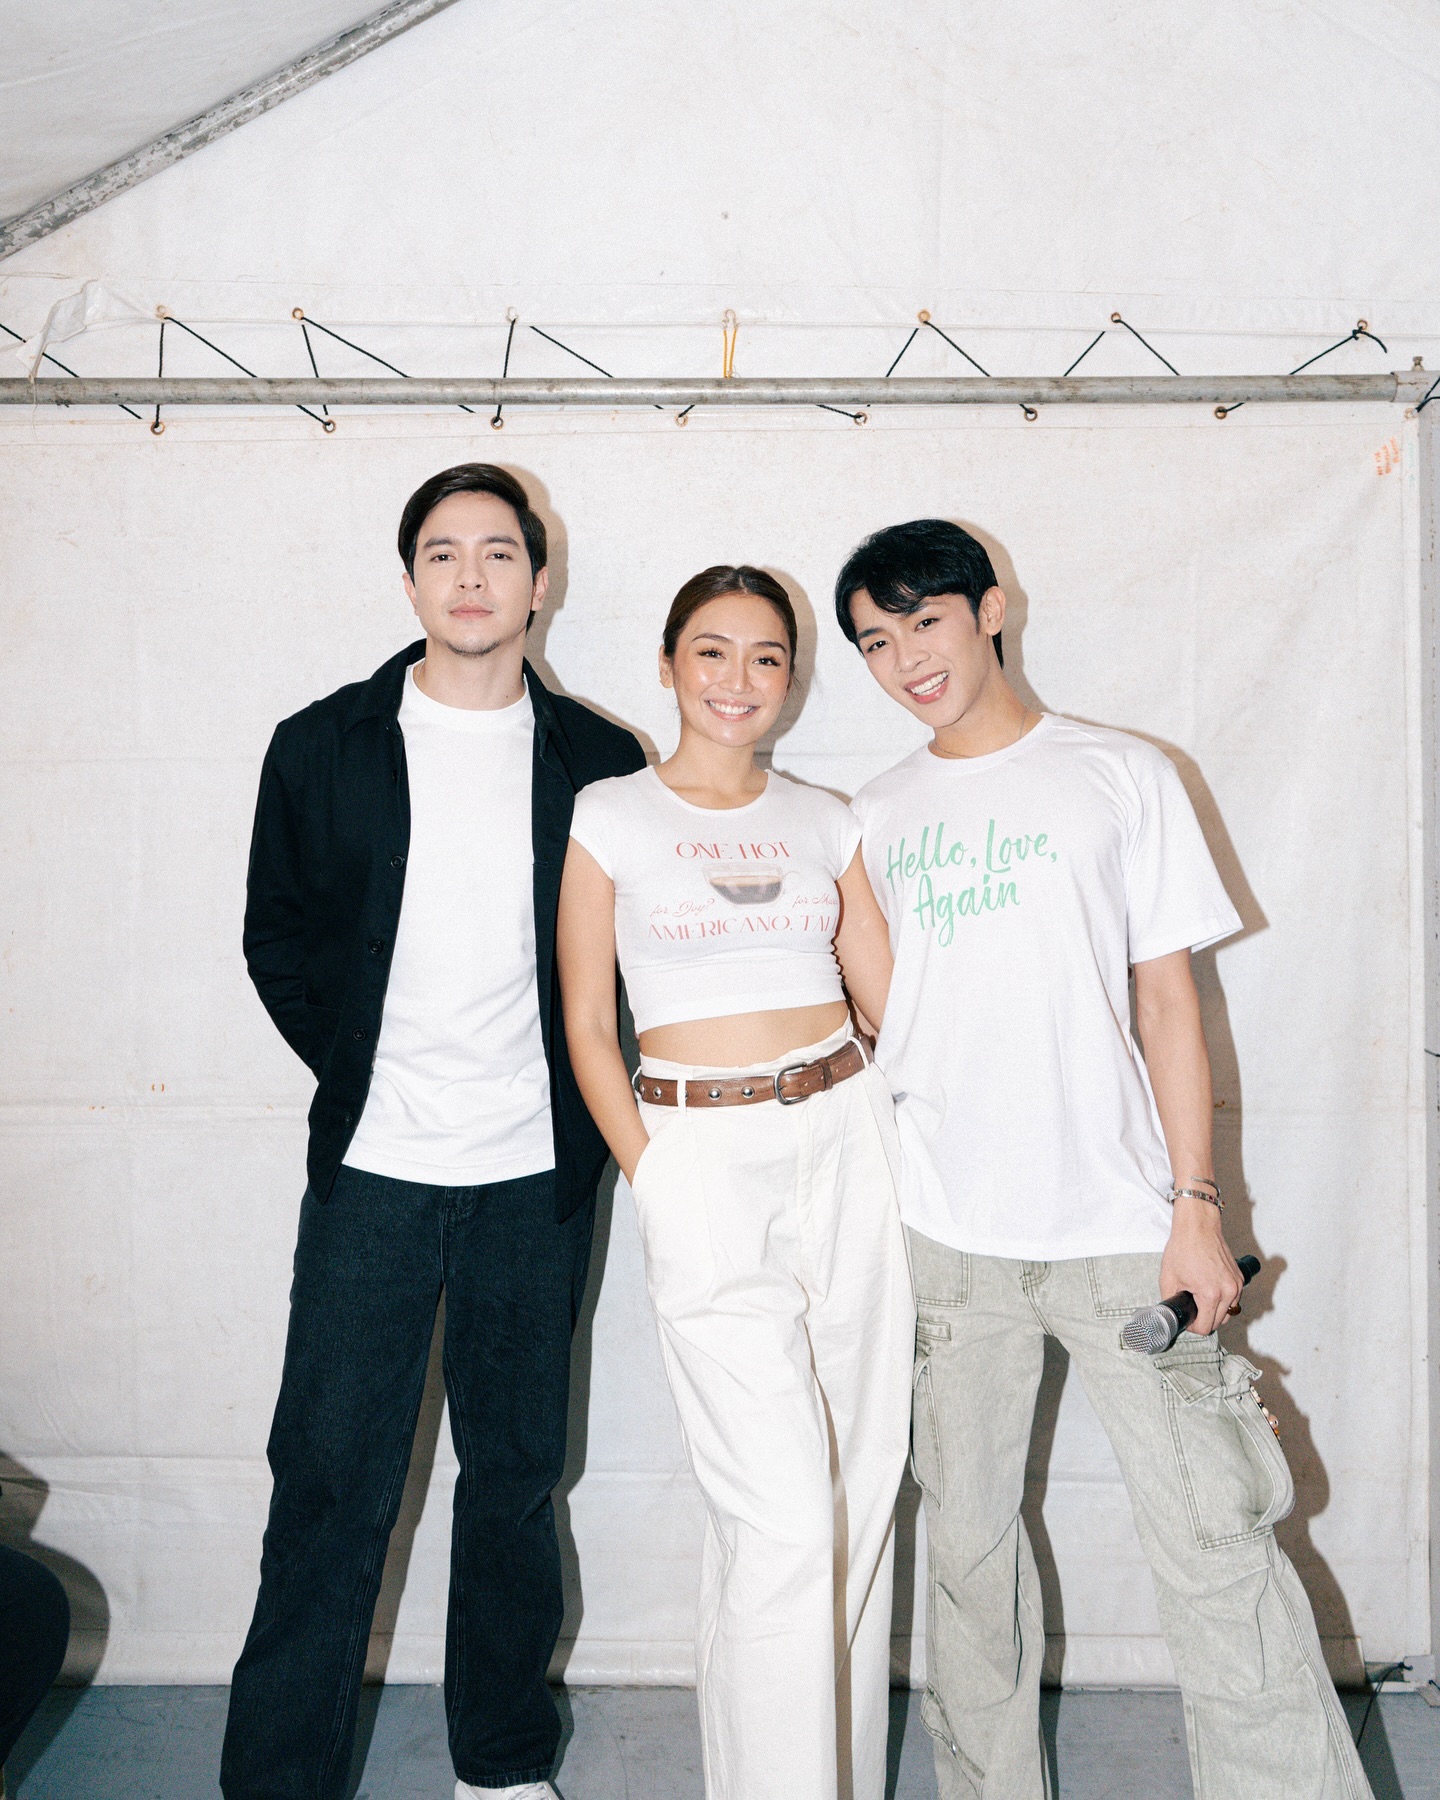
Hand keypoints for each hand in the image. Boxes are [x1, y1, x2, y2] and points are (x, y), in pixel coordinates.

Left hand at [1159, 1194, 1243, 1334]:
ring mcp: (1236, 1285)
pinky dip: (1224, 1301)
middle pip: (1219, 1323)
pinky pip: (1234, 1299)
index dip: (1193, 1327)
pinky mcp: (1239, 1278)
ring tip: (1200, 1300)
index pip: (1206, 1328)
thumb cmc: (1184, 1247)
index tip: (1187, 1319)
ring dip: (1216, 1312)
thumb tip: (1173, 1313)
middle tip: (1191, 1309)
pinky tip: (1210, 1291)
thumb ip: (1171, 1301)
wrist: (1198, 1226)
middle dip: (1204, 1320)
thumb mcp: (1168, 1278)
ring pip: (1229, 1312)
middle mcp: (1228, 1292)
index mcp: (1211, 1294)